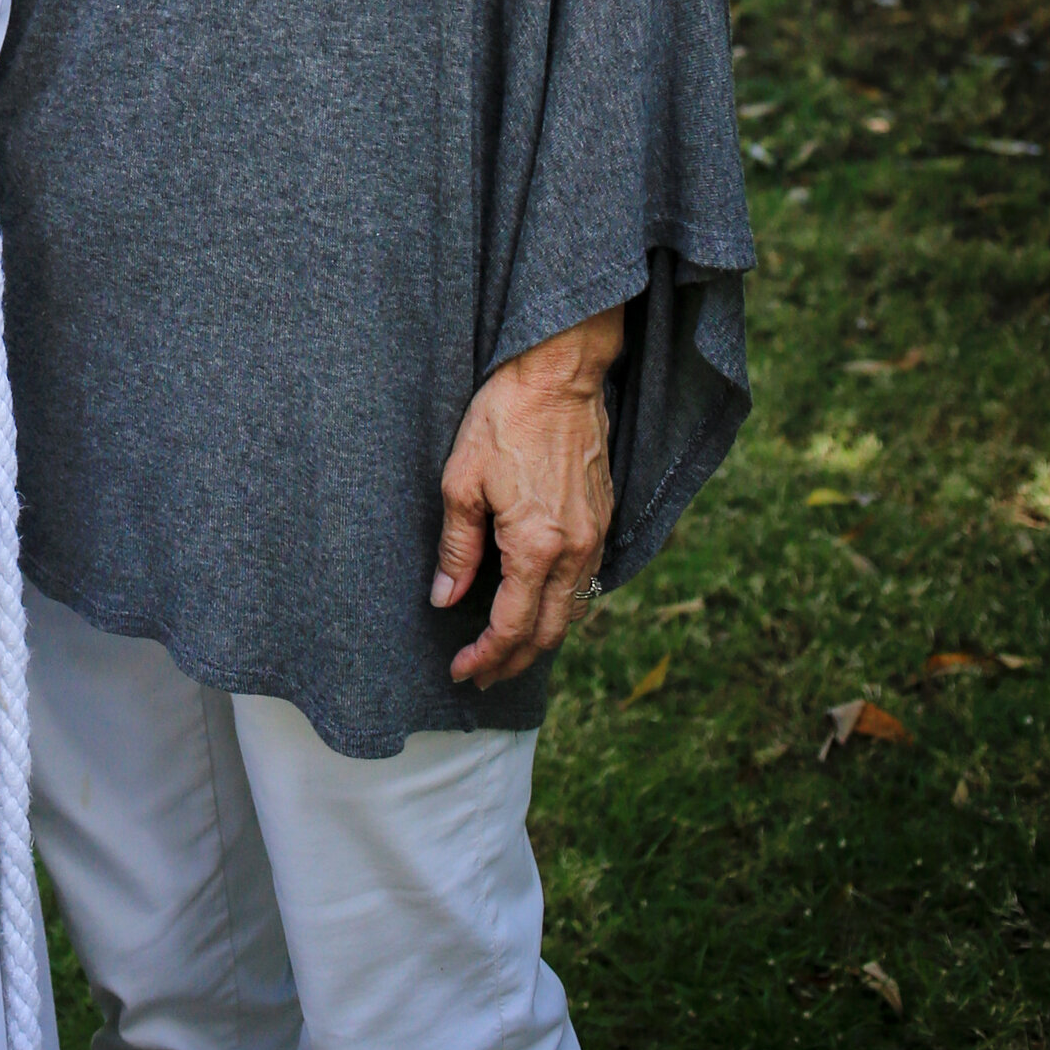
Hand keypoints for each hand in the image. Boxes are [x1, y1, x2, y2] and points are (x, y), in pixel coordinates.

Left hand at [431, 304, 623, 687]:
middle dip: (514, 662)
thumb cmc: (505, 417)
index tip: (461, 670)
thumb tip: (446, 598)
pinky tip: (539, 603)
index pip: (513, 626)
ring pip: (573, 611)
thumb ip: (458, 547)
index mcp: (537, 546)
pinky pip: (586, 581)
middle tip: (482, 675)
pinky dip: (561, 605)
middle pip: (549, 632)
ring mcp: (596, 536)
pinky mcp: (603, 519)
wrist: (559, 374)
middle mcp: (576, 551)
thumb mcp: (462, 480)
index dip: (486, 656)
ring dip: (540, 638)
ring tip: (507, 650)